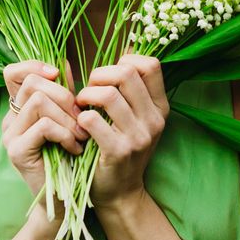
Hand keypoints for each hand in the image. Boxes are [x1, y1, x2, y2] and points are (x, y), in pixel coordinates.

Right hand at [1, 60, 88, 196]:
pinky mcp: (16, 151)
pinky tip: (74, 147)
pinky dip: (65, 133)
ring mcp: (10, 135)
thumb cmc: (69, 158)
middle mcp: (10, 119)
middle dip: (64, 95)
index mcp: (20, 108)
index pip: (13, 72)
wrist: (65, 199)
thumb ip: (63, 94)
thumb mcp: (68, 120)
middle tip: (81, 118)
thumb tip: (63, 64)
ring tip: (80, 135)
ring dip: (67, 117)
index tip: (58, 75)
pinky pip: (43, 125)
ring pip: (39, 101)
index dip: (34, 65)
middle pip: (32, 83)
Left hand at [75, 54, 169, 206]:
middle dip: (100, 75)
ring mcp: (139, 137)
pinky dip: (81, 118)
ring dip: (86, 95)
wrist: (119, 193)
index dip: (125, 62)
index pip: (150, 64)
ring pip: (108, 94)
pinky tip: (79, 124)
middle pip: (126, 74)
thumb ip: (131, 87)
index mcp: (160, 106)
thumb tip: (127, 46)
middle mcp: (154, 119)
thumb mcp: (135, 117)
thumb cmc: (121, 146)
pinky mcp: (119, 152)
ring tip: (80, 106)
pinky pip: (94, 121)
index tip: (109, 76)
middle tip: (88, 90)